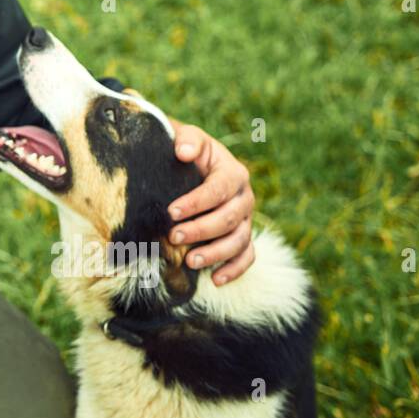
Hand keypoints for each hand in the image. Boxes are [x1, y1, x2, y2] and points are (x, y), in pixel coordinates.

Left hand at [163, 117, 255, 285]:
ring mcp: (246, 220)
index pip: (218, 190)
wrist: (193, 164)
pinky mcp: (243, 236)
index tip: (171, 211)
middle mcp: (245, 198)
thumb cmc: (186, 151)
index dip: (196, 202)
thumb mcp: (187, 137)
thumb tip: (184, 151)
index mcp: (234, 173)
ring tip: (190, 262)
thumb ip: (187, 140)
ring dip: (216, 254)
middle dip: (201, 230)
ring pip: (239, 241)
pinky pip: (247, 256)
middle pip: (228, 218)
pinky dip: (235, 270)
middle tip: (173, 236)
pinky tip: (216, 280)